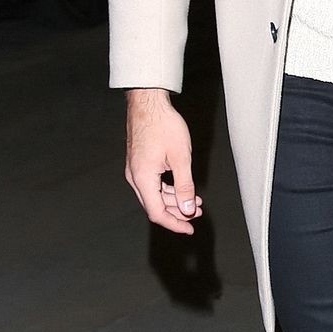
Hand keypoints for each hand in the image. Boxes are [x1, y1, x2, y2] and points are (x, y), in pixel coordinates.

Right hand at [125, 88, 202, 233]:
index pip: (157, 213)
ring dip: (174, 201)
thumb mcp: (181, 158)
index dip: (174, 224)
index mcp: (143, 178)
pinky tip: (182, 188)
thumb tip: (188, 209)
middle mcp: (135, 177)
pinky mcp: (139, 163)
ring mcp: (135, 170)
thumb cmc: (163, 125)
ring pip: (154, 196)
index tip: (190, 229)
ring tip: (195, 201)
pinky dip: (167, 190)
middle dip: (177, 213)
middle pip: (155, 206)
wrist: (148, 103)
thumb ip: (185, 186)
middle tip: (197, 213)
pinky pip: (152, 184)